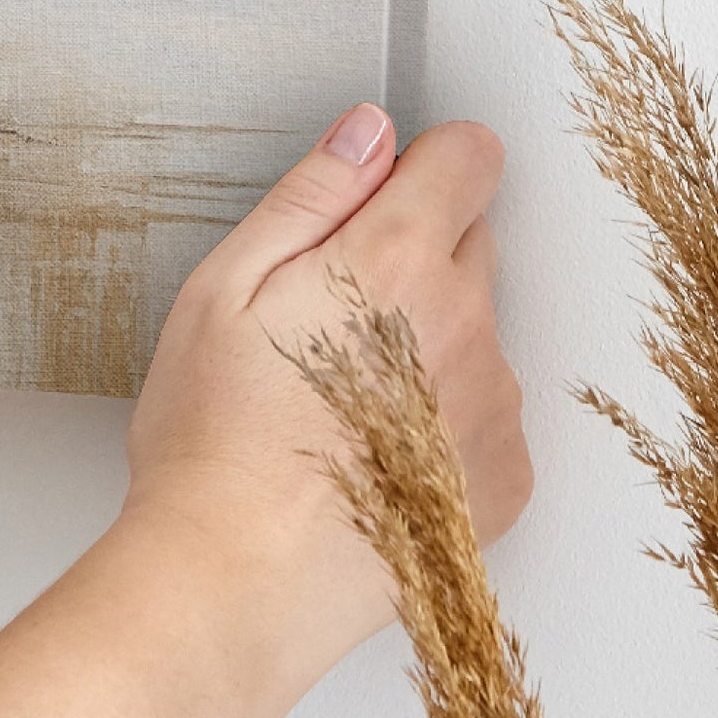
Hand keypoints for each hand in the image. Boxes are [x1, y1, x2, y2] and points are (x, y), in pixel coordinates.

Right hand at [0, 107, 533, 717]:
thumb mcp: (224, 287)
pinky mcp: (503, 480)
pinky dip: (445, 419)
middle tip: (326, 313)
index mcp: (396, 261)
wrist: (237, 585)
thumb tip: (369, 132)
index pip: (470, 156)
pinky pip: (487, 412)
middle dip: (413, 254)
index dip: (423, 163)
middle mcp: (467, 324)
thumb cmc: (215, 441)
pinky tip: (373, 451)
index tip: (380, 196)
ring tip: (340, 398)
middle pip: (472, 240)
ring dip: (429, 339)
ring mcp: (493, 406)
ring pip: (478, 329)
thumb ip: (310, 195)